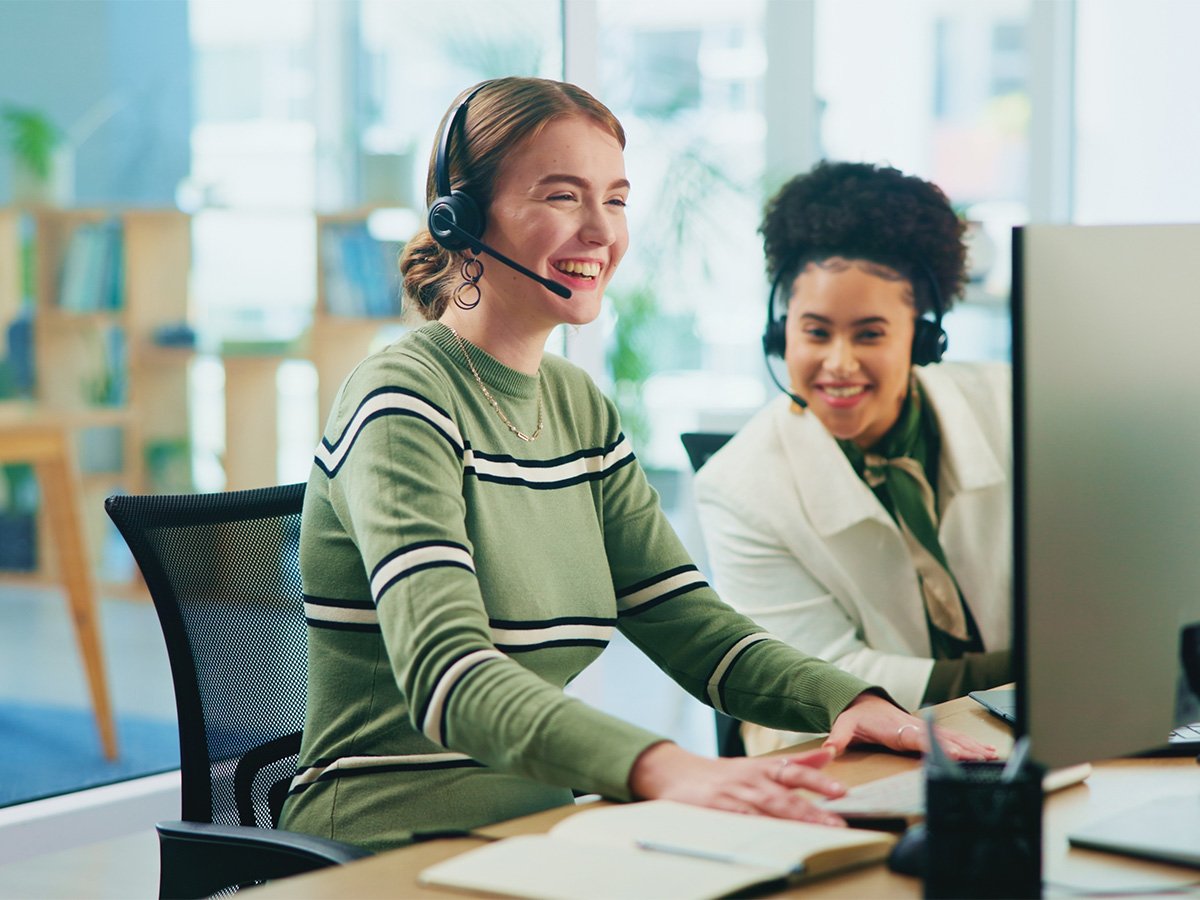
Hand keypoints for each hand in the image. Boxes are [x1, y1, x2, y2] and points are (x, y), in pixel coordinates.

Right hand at [629, 742, 847, 826]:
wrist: (677, 773)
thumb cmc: (724, 773)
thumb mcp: (761, 763)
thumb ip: (797, 761)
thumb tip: (830, 753)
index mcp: (764, 768)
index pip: (795, 771)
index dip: (818, 780)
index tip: (842, 791)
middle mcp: (752, 780)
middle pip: (786, 795)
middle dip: (813, 810)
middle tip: (837, 822)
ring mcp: (736, 796)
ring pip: (768, 809)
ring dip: (793, 821)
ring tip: (815, 831)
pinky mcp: (718, 809)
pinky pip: (743, 821)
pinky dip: (759, 827)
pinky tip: (774, 836)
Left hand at [824, 692, 997, 759]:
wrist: (861, 702)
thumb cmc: (855, 715)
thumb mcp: (843, 724)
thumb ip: (837, 738)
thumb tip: (828, 749)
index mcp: (896, 729)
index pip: (919, 738)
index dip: (937, 746)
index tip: (954, 753)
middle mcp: (913, 727)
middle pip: (942, 739)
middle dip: (964, 749)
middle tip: (984, 760)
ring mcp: (922, 728)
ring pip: (951, 738)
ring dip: (972, 747)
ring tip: (992, 757)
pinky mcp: (927, 731)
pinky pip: (951, 737)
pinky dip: (969, 744)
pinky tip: (986, 751)